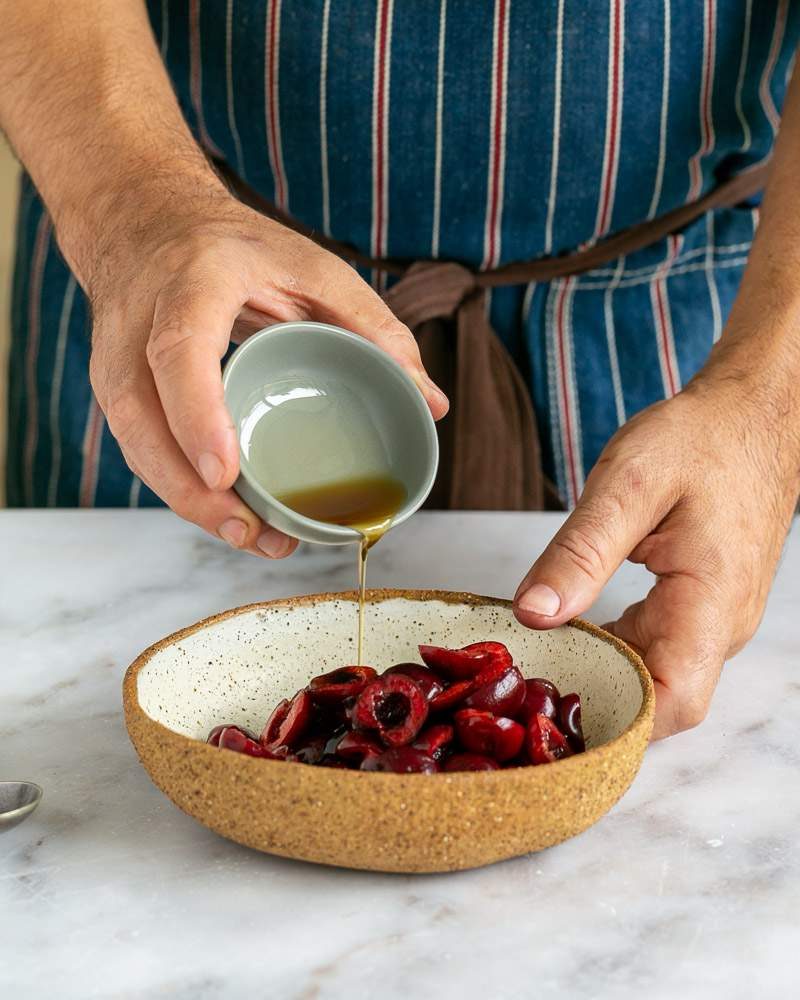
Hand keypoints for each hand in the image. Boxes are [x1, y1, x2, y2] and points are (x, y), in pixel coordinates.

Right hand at [80, 185, 447, 557]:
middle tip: (251, 532)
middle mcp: (140, 324)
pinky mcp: (115, 390)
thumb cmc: (235, 248)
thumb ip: (374, 327)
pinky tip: (228, 518)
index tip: (225, 473)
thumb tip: (433, 404)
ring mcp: (115, 359)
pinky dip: (180, 489)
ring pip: (135, 443)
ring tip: (251, 539)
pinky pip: (140, 449)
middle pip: (143, 416)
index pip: (180, 350)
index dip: (196, 414)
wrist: (146, 224)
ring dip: (186, 502)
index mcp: (193, 281)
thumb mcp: (312, 267)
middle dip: (190, 487)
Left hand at [513, 373, 798, 737]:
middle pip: (659, 702)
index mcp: (710, 603)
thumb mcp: (628, 483)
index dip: (616, 723)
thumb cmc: (701, 441)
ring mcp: (713, 622)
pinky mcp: (700, 610)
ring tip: (534, 667)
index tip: (550, 718)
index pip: (673, 701)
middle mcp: (719, 627)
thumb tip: (533, 613)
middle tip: (522, 694)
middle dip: (592, 706)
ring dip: (600, 679)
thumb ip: (580, 552)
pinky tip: (569, 635)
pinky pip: (655, 651)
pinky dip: (612, 652)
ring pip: (655, 680)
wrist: (752, 418)